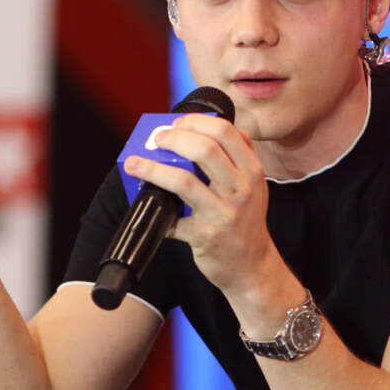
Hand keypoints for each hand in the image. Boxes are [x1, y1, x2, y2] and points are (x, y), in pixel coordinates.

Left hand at [124, 113, 278, 295]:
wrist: (251, 266)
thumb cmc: (246, 221)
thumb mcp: (254, 185)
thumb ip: (241, 155)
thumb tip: (213, 126)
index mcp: (252, 171)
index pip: (225, 132)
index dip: (195, 122)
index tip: (177, 124)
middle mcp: (241, 189)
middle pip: (204, 149)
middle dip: (174, 139)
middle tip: (157, 140)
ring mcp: (224, 213)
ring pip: (183, 180)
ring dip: (153, 169)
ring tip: (135, 163)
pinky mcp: (206, 236)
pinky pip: (175, 219)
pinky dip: (159, 212)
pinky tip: (151, 208)